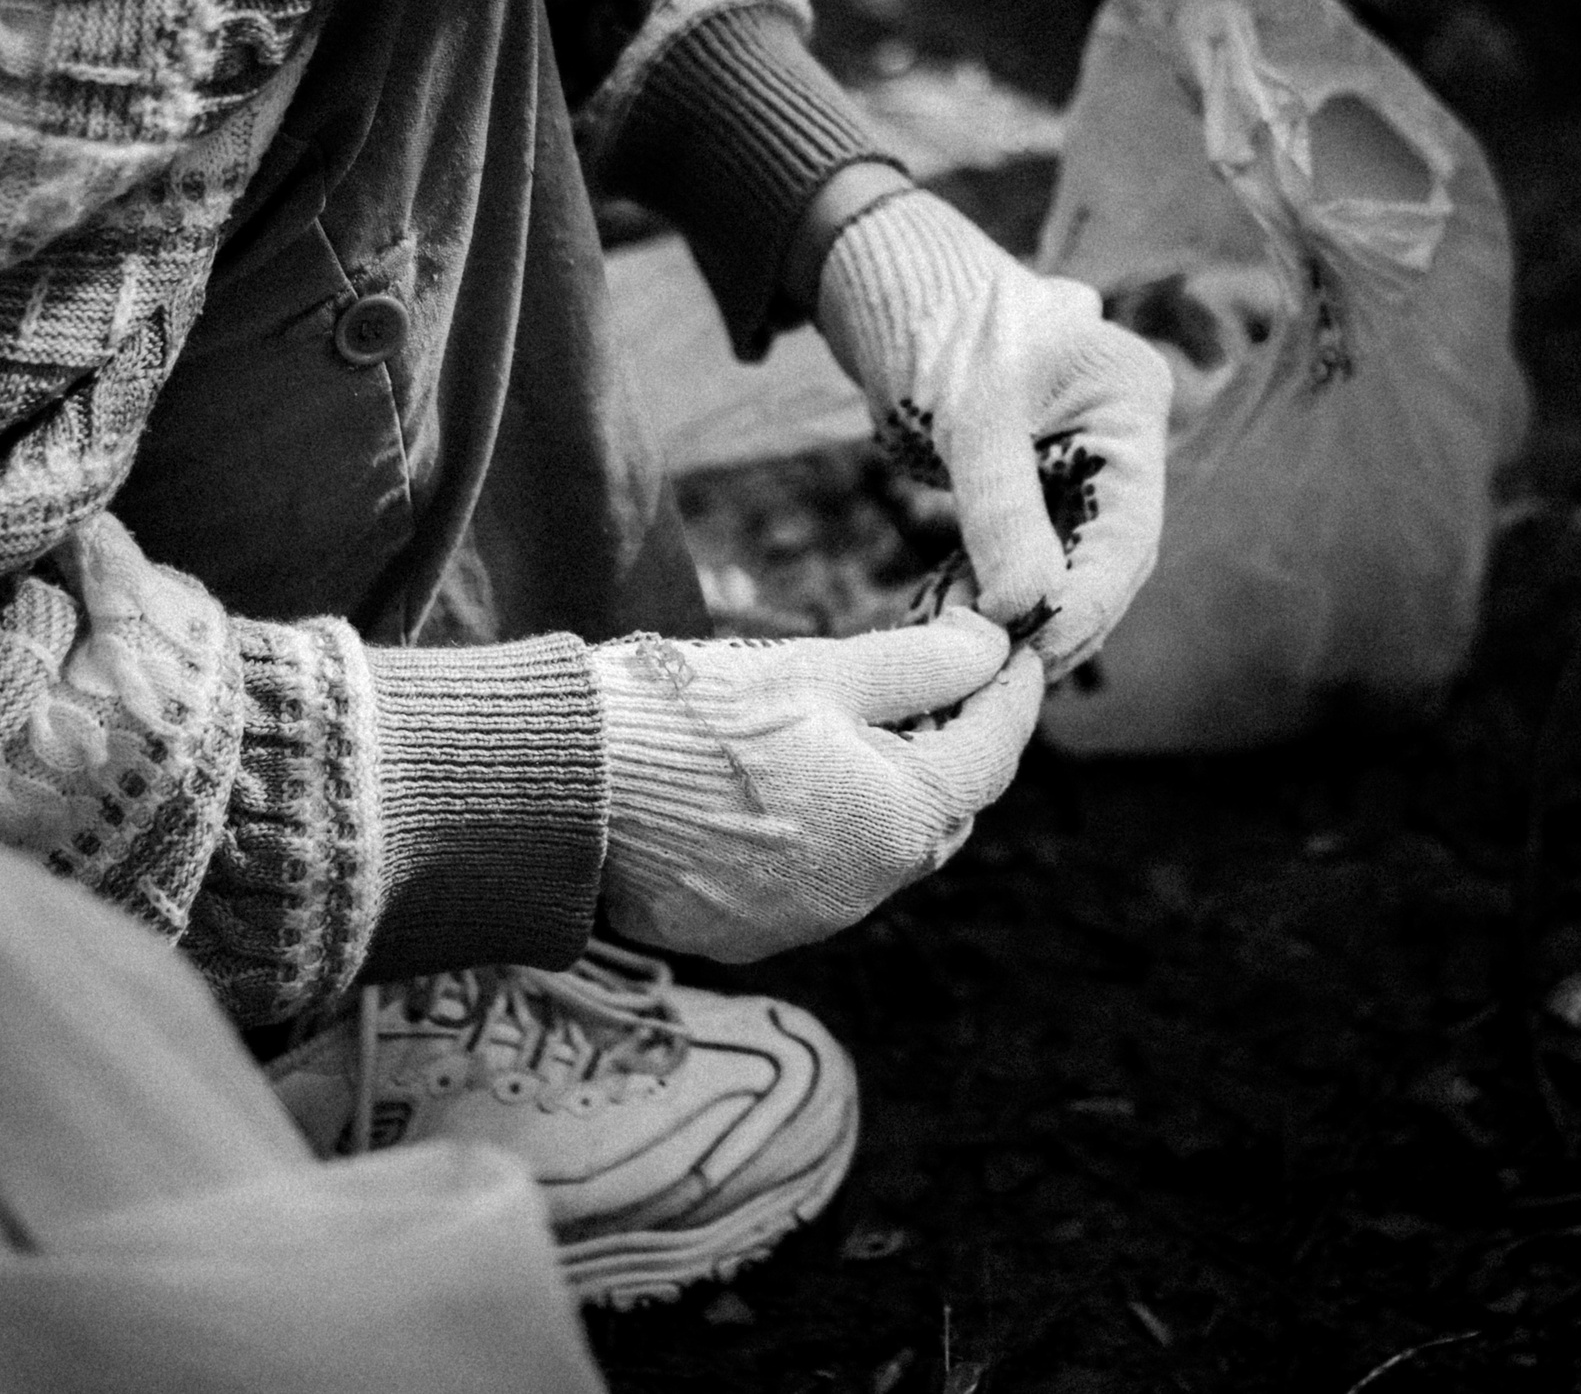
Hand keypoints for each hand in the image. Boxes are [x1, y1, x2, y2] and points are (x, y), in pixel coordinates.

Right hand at [590, 610, 1043, 962]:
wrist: (564, 785)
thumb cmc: (690, 714)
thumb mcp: (818, 669)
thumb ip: (920, 664)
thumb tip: (990, 646)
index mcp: (899, 821)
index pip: (992, 754)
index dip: (1012, 693)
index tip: (1016, 648)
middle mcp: (865, 891)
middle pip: (942, 811)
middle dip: (950, 745)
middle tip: (939, 678)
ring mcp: (804, 923)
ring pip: (879, 850)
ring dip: (884, 793)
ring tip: (856, 724)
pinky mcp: (747, 934)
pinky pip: (815, 880)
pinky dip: (822, 831)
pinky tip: (786, 782)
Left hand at [814, 189, 1171, 677]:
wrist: (885, 278)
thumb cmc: (934, 323)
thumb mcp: (972, 420)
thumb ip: (1004, 514)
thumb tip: (1027, 611)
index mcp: (1130, 401)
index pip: (1129, 528)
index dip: (1089, 600)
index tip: (1039, 648)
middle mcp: (1118, 435)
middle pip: (1107, 554)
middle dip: (1061, 616)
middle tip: (1011, 674)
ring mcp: (1080, 458)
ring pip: (1067, 560)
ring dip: (1027, 612)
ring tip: (983, 660)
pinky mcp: (1035, 478)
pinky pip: (1028, 549)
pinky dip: (998, 588)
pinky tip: (964, 621)